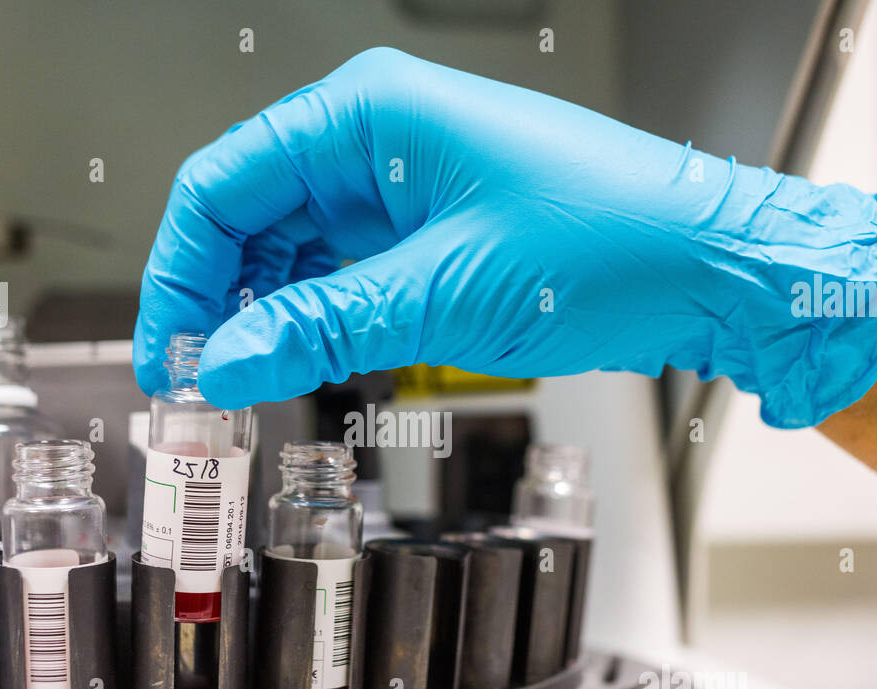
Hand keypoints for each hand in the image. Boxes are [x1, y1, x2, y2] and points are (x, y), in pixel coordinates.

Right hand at [135, 47, 876, 426]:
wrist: (707, 269)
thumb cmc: (611, 242)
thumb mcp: (443, 295)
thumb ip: (322, 326)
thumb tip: (229, 361)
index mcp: (369, 117)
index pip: (224, 182)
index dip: (181, 270)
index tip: (169, 346)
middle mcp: (377, 143)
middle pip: (249, 217)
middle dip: (218, 298)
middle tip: (203, 380)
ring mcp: (403, 190)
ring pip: (292, 252)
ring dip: (264, 316)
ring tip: (248, 383)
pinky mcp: (427, 236)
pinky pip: (341, 275)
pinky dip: (314, 320)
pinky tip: (303, 360)